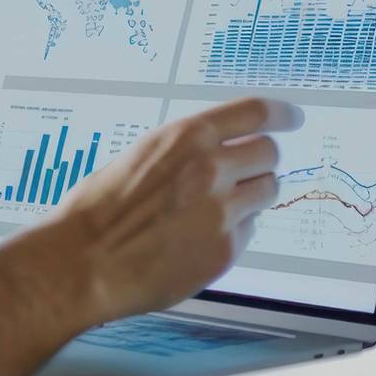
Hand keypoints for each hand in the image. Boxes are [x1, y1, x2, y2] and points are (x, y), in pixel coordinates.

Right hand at [0, 97, 302, 375]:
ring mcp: (222, 212)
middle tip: (249, 171)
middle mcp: (212, 169)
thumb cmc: (98, 210)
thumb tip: (218, 150)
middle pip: (269, 153)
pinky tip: (201, 237)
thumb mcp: (141, 156)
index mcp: (187, 137)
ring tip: (219, 208)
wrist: (83, 263)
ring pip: (267, 192)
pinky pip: (248, 232)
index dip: (281, 114)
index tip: (292, 117)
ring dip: (252, 195)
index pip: (255, 112)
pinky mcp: (224, 251)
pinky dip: (234, 231)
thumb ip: (185, 151)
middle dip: (262, 160)